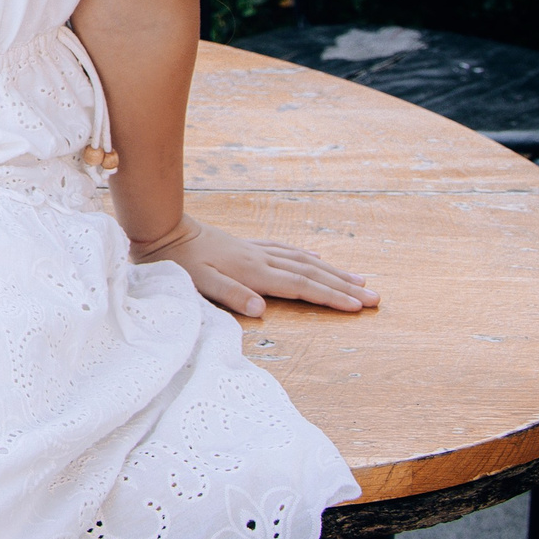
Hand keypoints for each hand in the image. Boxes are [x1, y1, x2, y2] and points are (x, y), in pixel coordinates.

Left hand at [132, 216, 379, 318]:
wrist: (161, 229)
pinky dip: (307, 257)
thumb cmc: (176, 262)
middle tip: (376, 298)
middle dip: (345, 286)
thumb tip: (262, 309)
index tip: (359, 307)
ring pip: (304, 260)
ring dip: (333, 271)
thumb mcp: (198, 282)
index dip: (331, 297)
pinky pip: (287, 250)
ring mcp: (255, 251)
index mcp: (254, 272)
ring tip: (360, 280)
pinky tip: (317, 257)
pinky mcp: (247, 246)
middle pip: (312, 273)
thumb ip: (230, 294)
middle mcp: (261, 259)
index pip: (302, 287)